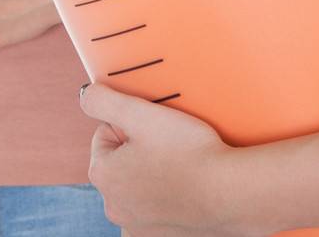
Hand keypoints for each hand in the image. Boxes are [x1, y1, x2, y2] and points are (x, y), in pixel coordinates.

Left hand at [81, 83, 251, 235]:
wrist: (232, 193)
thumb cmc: (188, 151)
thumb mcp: (140, 113)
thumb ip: (103, 100)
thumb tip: (86, 96)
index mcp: (102, 176)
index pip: (106, 133)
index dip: (132, 124)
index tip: (157, 130)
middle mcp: (113, 207)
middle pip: (121, 161)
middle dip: (141, 150)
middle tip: (171, 145)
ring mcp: (137, 226)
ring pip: (139, 184)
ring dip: (153, 173)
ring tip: (181, 165)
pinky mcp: (161, 236)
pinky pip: (156, 207)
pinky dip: (167, 197)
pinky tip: (185, 188)